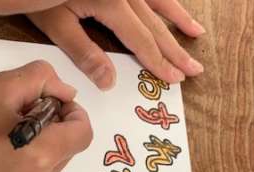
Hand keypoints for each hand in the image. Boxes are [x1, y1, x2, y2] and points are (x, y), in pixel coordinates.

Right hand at [0, 61, 91, 171]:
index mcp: (39, 159)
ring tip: (2, 129)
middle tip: (16, 110)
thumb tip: (65, 94)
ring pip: (53, 160)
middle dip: (53, 124)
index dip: (72, 111)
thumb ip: (42, 81)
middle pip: (69, 147)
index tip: (49, 99)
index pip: (82, 134)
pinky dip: (29, 155)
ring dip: (41, 139)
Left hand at [28, 0, 204, 88]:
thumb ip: (84, 52)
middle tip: (195, 68)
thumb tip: (109, 82)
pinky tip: (171, 6)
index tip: (175, 78)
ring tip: (196, 33)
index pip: (141, 40)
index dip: (158, 61)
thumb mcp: (56, 23)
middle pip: (155, 24)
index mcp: (111, 2)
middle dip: (175, 49)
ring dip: (178, 19)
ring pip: (159, 1)